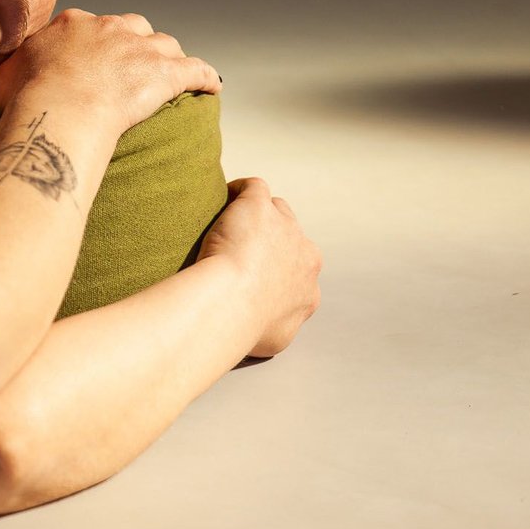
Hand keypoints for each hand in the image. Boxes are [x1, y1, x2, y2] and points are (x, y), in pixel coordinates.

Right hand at [0, 8, 221, 129]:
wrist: (59, 108)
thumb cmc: (27, 98)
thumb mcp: (4, 77)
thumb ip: (12, 70)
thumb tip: (6, 76)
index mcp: (72, 24)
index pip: (88, 25)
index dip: (92, 42)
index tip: (90, 59)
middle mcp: (109, 28)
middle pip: (131, 27)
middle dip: (133, 43)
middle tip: (130, 66)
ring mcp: (139, 48)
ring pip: (163, 44)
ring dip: (167, 57)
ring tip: (169, 72)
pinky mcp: (165, 73)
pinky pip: (194, 70)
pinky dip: (204, 76)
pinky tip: (211, 86)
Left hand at [198, 177, 321, 357]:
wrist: (231, 302)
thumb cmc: (245, 327)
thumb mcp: (271, 341)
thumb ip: (277, 328)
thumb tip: (267, 327)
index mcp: (308, 290)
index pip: (297, 272)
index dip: (275, 271)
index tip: (251, 276)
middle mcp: (305, 255)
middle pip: (291, 238)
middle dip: (271, 242)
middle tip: (238, 250)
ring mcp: (285, 227)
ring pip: (276, 209)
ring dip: (257, 215)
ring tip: (227, 223)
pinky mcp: (259, 207)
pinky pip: (254, 188)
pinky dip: (238, 190)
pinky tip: (221, 198)